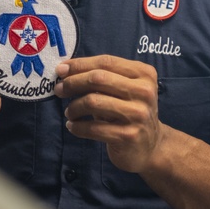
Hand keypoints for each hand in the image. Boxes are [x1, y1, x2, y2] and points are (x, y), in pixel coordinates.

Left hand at [54, 55, 162, 174]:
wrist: (151, 146)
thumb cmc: (129, 111)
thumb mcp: (122, 90)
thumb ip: (102, 77)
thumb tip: (64, 70)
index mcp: (144, 74)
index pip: (106, 62)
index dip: (80, 64)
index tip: (60, 70)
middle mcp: (144, 91)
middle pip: (98, 78)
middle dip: (72, 83)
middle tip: (59, 90)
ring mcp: (138, 114)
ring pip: (93, 101)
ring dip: (74, 107)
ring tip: (69, 112)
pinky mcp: (129, 136)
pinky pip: (93, 128)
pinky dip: (77, 127)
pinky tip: (73, 126)